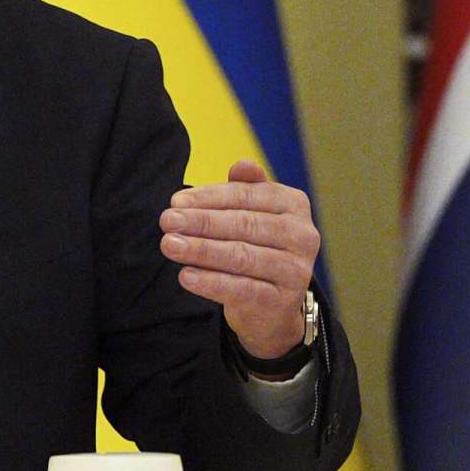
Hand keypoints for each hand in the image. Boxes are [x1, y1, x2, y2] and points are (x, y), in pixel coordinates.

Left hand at [158, 159, 318, 359]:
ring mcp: (296, 269)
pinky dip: (211, 282)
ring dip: (200, 250)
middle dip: (201, 222)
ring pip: (241, 256)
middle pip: (243, 224)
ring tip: (169, 245)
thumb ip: (245, 189)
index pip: (246, 195)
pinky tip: (186, 276)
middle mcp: (302, 235)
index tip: (175, 201)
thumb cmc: (255, 248)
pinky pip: (242, 289)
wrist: (270, 306)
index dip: (208, 198)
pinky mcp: (283, 300)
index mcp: (294, 204)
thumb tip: (242, 164)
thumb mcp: (251, 215)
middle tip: (167, 221)